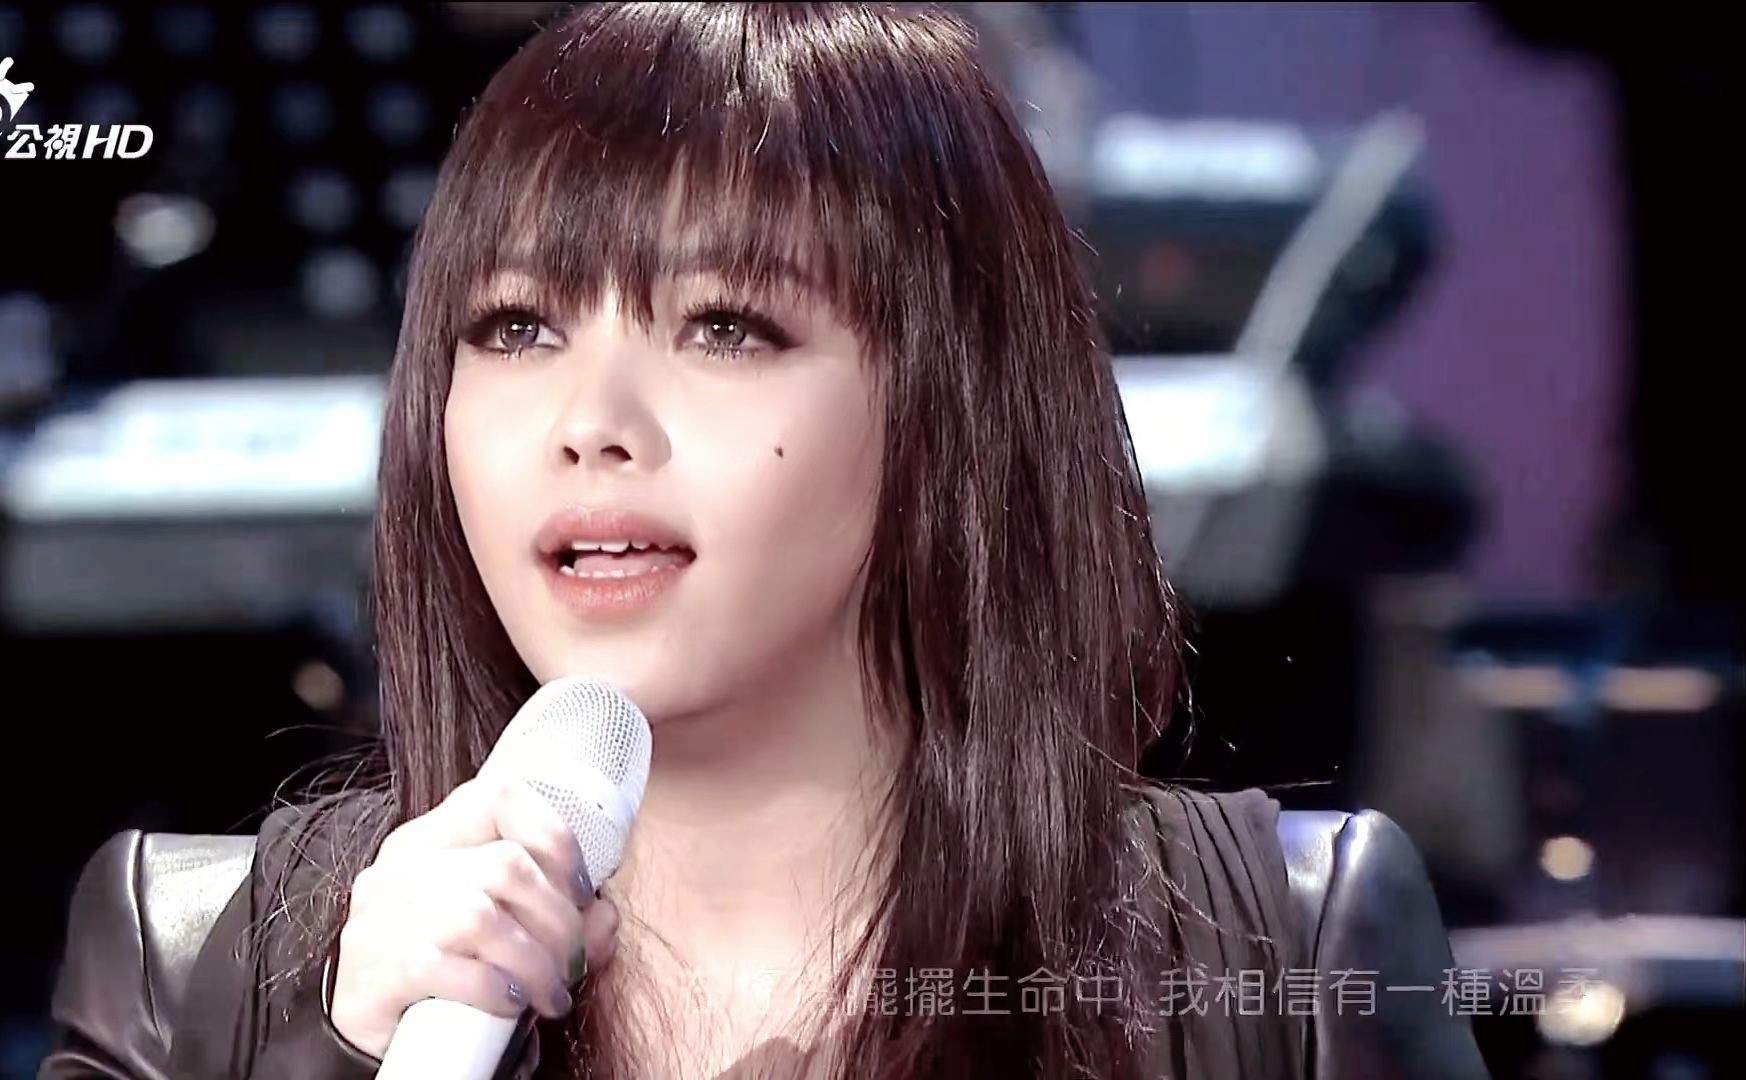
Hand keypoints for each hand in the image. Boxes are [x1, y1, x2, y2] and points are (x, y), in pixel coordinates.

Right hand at [329, 773, 621, 1058]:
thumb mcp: (500, 932)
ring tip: (551, 994)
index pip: (498, 797)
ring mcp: (382, 918)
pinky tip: (511, 1005)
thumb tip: (604, 919)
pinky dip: (497, 990)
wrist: (366, 1034)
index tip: (580, 888)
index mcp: (432, 840)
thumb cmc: (443, 972)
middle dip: (559, 919)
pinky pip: (451, 969)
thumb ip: (558, 918)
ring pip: (482, 916)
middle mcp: (403, 868)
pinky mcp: (375, 972)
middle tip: (573, 961)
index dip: (555, 836)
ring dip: (536, 962)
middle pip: (506, 865)